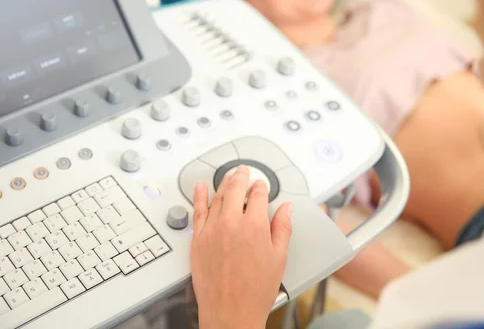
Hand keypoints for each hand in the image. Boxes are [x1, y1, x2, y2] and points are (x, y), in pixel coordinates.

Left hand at [190, 166, 293, 328]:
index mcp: (255, 226)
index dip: (261, 186)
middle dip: (241, 177)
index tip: (261, 185)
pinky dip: (198, 197)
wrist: (230, 312)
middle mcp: (231, 223)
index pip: (258, 194)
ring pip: (217, 197)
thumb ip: (282, 228)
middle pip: (235, 189)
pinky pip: (197, 211)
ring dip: (224, 184)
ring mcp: (211, 230)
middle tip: (243, 171)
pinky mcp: (197, 240)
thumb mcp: (279, 257)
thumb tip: (285, 209)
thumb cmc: (255, 290)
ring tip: (228, 178)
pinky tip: (199, 188)